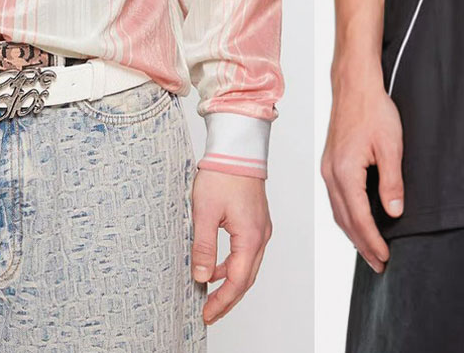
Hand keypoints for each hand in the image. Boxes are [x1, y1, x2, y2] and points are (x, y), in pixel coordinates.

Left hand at [190, 169, 271, 324]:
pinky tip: (218, 267)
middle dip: (228, 299)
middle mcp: (260, 235)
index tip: (207, 314)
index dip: (222, 301)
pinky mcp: (256, 221)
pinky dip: (234, 265)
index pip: (237, 281)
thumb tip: (202, 276)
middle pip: (246, 278)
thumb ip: (204, 247)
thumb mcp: (204, 212)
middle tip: (210, 313)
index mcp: (250, 237)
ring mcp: (261, 228)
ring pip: (248, 266)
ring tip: (211, 294)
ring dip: (231, 283)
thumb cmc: (223, 174)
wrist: (237, 149)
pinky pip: (247, 252)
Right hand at [321, 66, 401, 272]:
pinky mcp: (330, 163)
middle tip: (379, 264)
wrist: (354, 85)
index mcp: (345, 171)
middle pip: (345, 220)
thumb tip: (394, 212)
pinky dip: (347, 216)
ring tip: (369, 250)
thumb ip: (391, 181)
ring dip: (353, 233)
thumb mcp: (391, 146)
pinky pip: (336, 199)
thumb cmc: (373, 110)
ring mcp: (327, 169)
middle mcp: (331, 173)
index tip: (385, 258)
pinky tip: (358, 221)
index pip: (359, 218)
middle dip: (362, 245)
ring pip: (338, 211)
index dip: (373, 241)